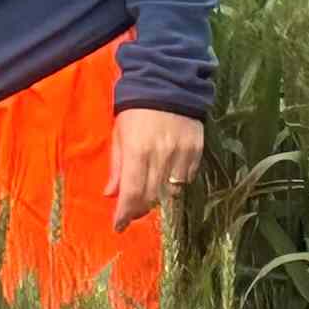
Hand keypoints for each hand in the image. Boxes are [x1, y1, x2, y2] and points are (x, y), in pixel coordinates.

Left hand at [111, 108, 203, 228]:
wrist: (168, 83)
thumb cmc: (135, 110)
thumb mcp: (119, 134)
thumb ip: (117, 166)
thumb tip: (111, 195)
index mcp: (138, 151)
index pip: (132, 193)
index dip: (125, 214)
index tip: (118, 226)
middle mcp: (162, 155)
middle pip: (152, 197)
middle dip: (139, 209)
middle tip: (132, 212)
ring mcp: (182, 153)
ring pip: (171, 191)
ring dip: (158, 198)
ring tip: (150, 195)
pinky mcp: (197, 150)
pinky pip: (187, 178)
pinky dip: (175, 184)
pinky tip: (167, 178)